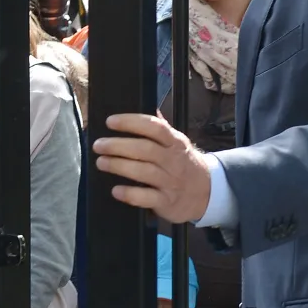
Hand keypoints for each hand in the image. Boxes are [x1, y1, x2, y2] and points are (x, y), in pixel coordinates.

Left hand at [93, 113, 211, 223]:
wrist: (208, 193)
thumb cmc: (184, 164)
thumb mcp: (177, 143)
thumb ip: (161, 128)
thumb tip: (146, 106)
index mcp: (174, 142)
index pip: (155, 127)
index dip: (131, 122)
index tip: (110, 121)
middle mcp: (173, 160)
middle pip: (145, 149)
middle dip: (118, 145)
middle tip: (99, 145)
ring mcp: (170, 182)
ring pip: (144, 172)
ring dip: (119, 166)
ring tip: (101, 162)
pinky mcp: (167, 202)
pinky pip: (147, 197)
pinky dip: (130, 194)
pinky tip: (116, 190)